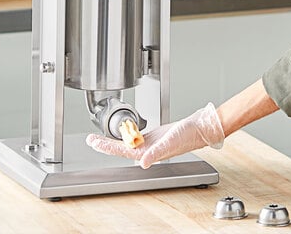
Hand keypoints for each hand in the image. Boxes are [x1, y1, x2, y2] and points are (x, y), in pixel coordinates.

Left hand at [85, 102, 224, 168]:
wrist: (199, 128)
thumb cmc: (188, 135)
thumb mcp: (170, 142)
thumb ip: (156, 153)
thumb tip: (142, 162)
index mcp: (148, 152)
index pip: (122, 150)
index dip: (107, 147)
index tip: (94, 142)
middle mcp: (147, 149)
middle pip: (120, 148)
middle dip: (105, 144)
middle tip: (90, 140)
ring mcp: (150, 143)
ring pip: (127, 143)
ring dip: (114, 140)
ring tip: (100, 138)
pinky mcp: (154, 137)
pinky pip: (136, 137)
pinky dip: (127, 135)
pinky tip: (123, 133)